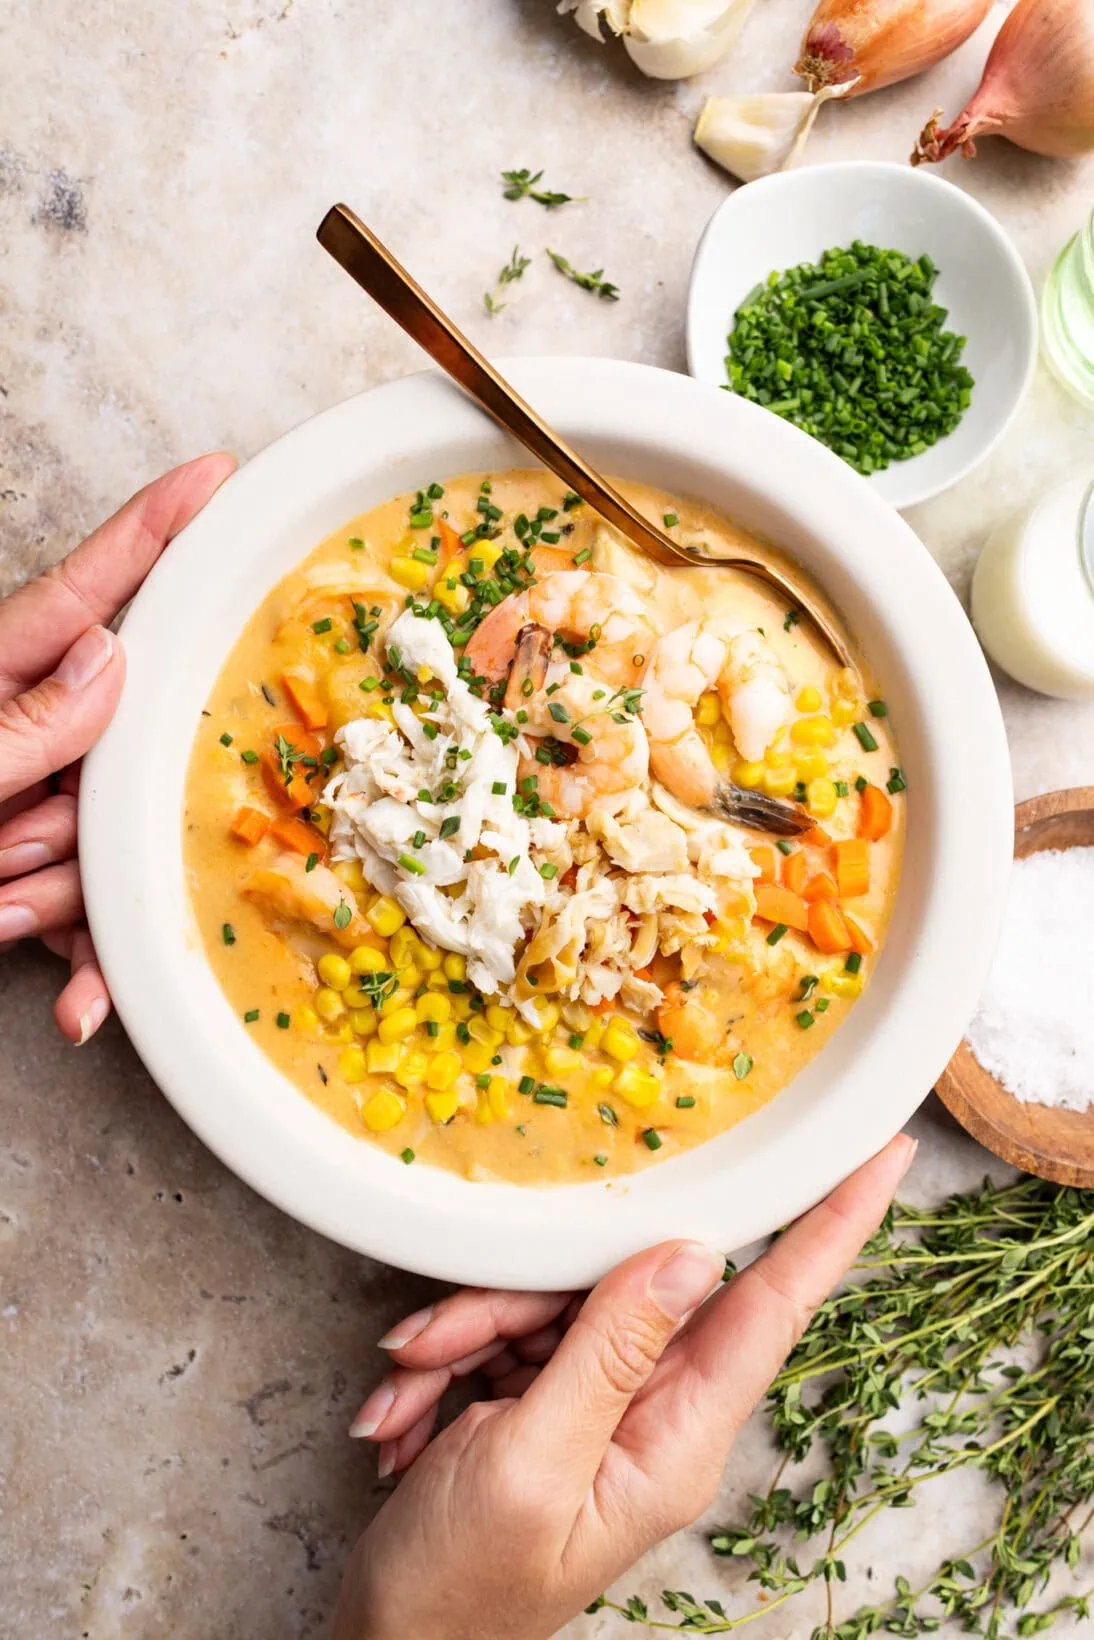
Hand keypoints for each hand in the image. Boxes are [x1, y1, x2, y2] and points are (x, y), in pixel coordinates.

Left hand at [0, 453, 234, 1040]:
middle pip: (118, 746)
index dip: (153, 527)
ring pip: (105, 837)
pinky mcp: (35, 872)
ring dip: (61, 895)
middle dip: (85, 815)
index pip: (84, 591)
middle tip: (7, 854)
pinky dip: (87, 962)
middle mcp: (23, 731)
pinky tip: (79, 1007)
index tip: (213, 471)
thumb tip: (109, 660)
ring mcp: (33, 802)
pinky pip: (91, 909)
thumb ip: (21, 723)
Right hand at [334, 1134, 915, 1639]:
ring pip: (553, 1302)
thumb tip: (691, 1255)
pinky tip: (403, 1416)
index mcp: (677, 1442)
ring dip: (466, 1337)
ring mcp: (601, 1407)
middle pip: (623, 1287)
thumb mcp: (530, 1462)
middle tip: (441, 1341)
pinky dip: (449, 1361)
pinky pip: (510, 1335)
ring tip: (410, 1394)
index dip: (832, 1228)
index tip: (884, 1154)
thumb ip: (611, 1352)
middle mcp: (653, 1417)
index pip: (774, 1311)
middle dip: (517, 1296)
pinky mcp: (548, 1402)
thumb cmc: (458, 1587)